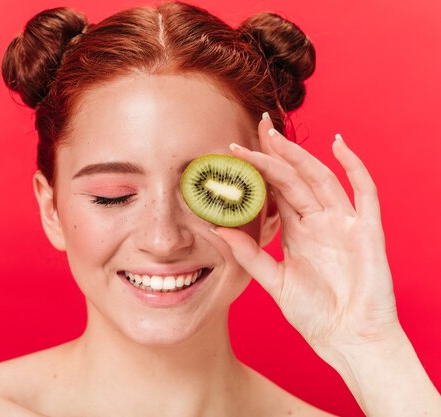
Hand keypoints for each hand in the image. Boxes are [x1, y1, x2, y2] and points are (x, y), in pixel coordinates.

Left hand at [217, 114, 400, 357]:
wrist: (347, 339)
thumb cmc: (314, 313)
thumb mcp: (274, 281)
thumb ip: (249, 255)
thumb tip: (217, 229)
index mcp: (297, 230)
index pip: (275, 190)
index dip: (259, 169)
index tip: (235, 150)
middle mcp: (319, 220)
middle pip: (296, 176)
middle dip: (277, 151)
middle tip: (257, 125)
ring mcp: (343, 223)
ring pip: (320, 179)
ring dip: (300, 155)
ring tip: (277, 134)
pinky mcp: (366, 230)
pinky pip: (364, 192)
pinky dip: (354, 167)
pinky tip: (338, 144)